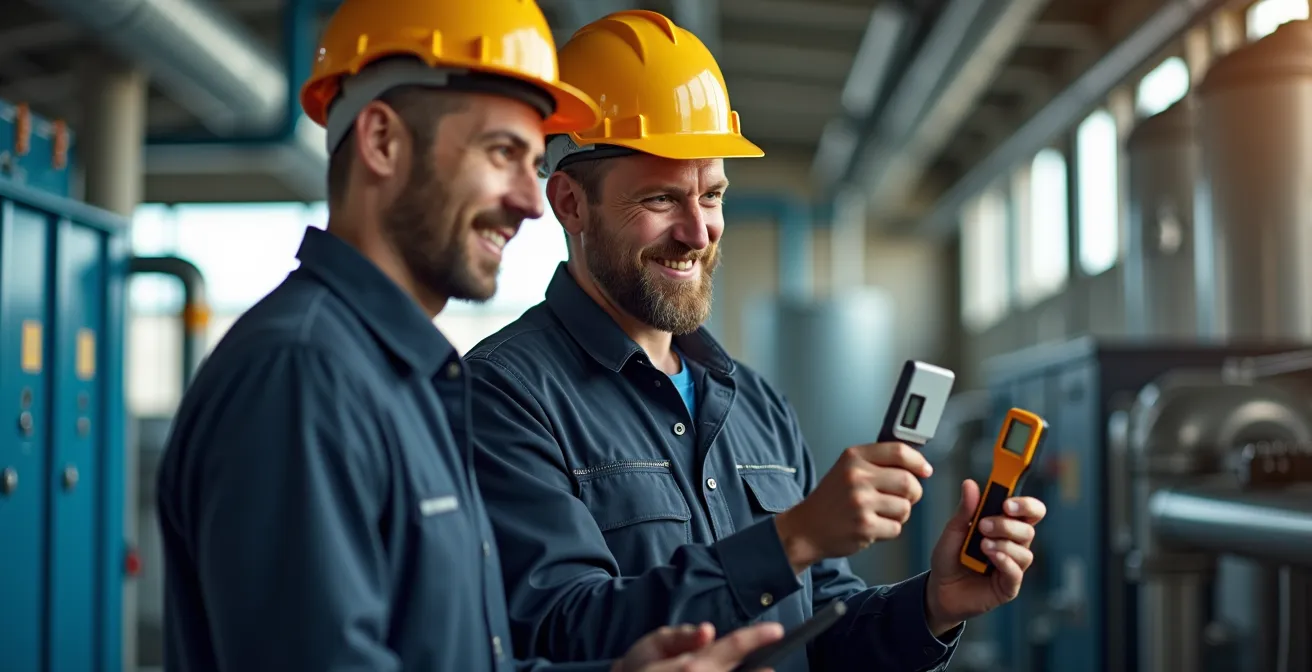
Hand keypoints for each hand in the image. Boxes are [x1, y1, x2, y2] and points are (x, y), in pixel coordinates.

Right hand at [612, 622, 785, 671]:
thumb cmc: (639, 668)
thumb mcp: (653, 643)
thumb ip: (681, 636)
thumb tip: (707, 631)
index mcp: (693, 666)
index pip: (733, 647)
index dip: (757, 637)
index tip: (778, 630)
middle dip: (758, 671)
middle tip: (766, 667)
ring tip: (750, 670)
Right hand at [775, 442, 931, 572]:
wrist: (807, 528)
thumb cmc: (831, 500)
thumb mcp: (847, 468)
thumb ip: (877, 463)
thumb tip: (917, 465)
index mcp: (854, 457)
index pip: (898, 451)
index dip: (918, 462)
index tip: (925, 470)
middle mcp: (856, 476)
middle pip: (908, 482)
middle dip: (913, 494)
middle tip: (904, 498)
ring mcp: (860, 502)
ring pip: (905, 507)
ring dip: (900, 514)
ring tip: (881, 514)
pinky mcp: (864, 526)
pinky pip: (896, 528)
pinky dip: (889, 530)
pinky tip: (873, 527)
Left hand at [924, 479, 1046, 635]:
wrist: (938, 590)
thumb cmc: (949, 558)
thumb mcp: (953, 532)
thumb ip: (965, 511)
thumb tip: (970, 484)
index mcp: (1004, 526)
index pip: (1028, 511)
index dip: (1025, 504)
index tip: (1007, 503)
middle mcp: (1013, 545)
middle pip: (1028, 530)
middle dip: (1007, 525)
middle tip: (983, 526)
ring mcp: (1012, 566)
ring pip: (1025, 551)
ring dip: (1004, 544)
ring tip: (982, 545)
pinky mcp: (1008, 586)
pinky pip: (1016, 573)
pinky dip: (1005, 562)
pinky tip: (991, 557)